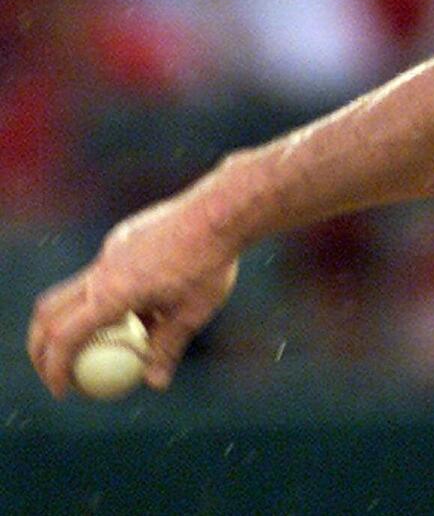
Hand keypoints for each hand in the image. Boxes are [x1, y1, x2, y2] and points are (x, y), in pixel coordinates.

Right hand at [28, 190, 239, 396]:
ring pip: (75, 290)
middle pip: (49, 311)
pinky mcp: (123, 237)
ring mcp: (110, 249)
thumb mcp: (193, 313)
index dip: (56, 369)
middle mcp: (103, 270)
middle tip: (58, 370)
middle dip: (42, 344)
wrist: (220, 212)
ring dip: (78, 319)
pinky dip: (107, 295)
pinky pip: (103, 272)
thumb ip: (168, 348)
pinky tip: (151, 299)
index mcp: (113, 293)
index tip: (62, 391)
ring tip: (118, 339)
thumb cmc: (210, 264)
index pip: (65, 338)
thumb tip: (154, 384)